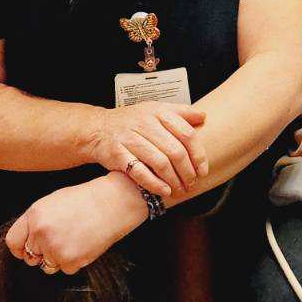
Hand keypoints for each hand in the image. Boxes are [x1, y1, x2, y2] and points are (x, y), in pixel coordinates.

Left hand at [6, 174, 144, 272]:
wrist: (113, 203)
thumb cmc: (84, 200)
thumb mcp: (52, 202)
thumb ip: (35, 222)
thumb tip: (25, 242)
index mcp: (34, 216)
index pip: (13, 242)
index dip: (19, 248)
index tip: (25, 250)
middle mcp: (41, 233)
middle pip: (31, 256)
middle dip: (42, 251)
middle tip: (61, 238)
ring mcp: (55, 249)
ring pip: (47, 265)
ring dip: (57, 258)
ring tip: (73, 239)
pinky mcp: (71, 262)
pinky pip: (65, 269)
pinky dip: (74, 261)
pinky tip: (83, 244)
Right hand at [83, 101, 207, 197]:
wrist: (97, 129)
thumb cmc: (131, 122)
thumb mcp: (154, 110)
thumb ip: (180, 112)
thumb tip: (203, 116)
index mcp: (158, 112)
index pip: (187, 134)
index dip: (198, 155)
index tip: (203, 170)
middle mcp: (145, 123)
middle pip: (175, 151)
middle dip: (187, 172)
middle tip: (192, 183)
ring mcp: (130, 138)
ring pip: (160, 162)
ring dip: (174, 180)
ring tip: (180, 189)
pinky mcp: (118, 154)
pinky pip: (140, 172)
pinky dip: (155, 184)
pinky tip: (164, 191)